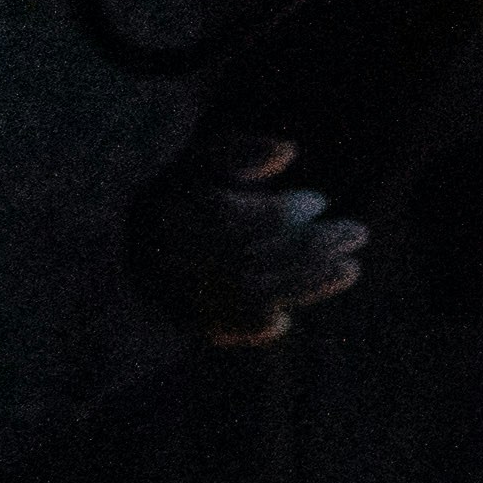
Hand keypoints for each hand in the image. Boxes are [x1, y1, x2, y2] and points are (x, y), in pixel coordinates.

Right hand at [123, 142, 366, 346]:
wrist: (124, 245)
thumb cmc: (175, 190)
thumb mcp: (198, 158)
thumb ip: (239, 151)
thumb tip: (288, 152)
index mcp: (163, 210)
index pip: (227, 219)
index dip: (279, 212)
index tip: (319, 202)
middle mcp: (161, 255)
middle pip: (243, 260)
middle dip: (307, 249)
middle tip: (358, 232)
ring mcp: (168, 293)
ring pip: (241, 297)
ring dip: (303, 286)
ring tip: (350, 269)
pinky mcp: (176, 322)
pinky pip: (219, 331)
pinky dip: (256, 326)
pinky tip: (286, 315)